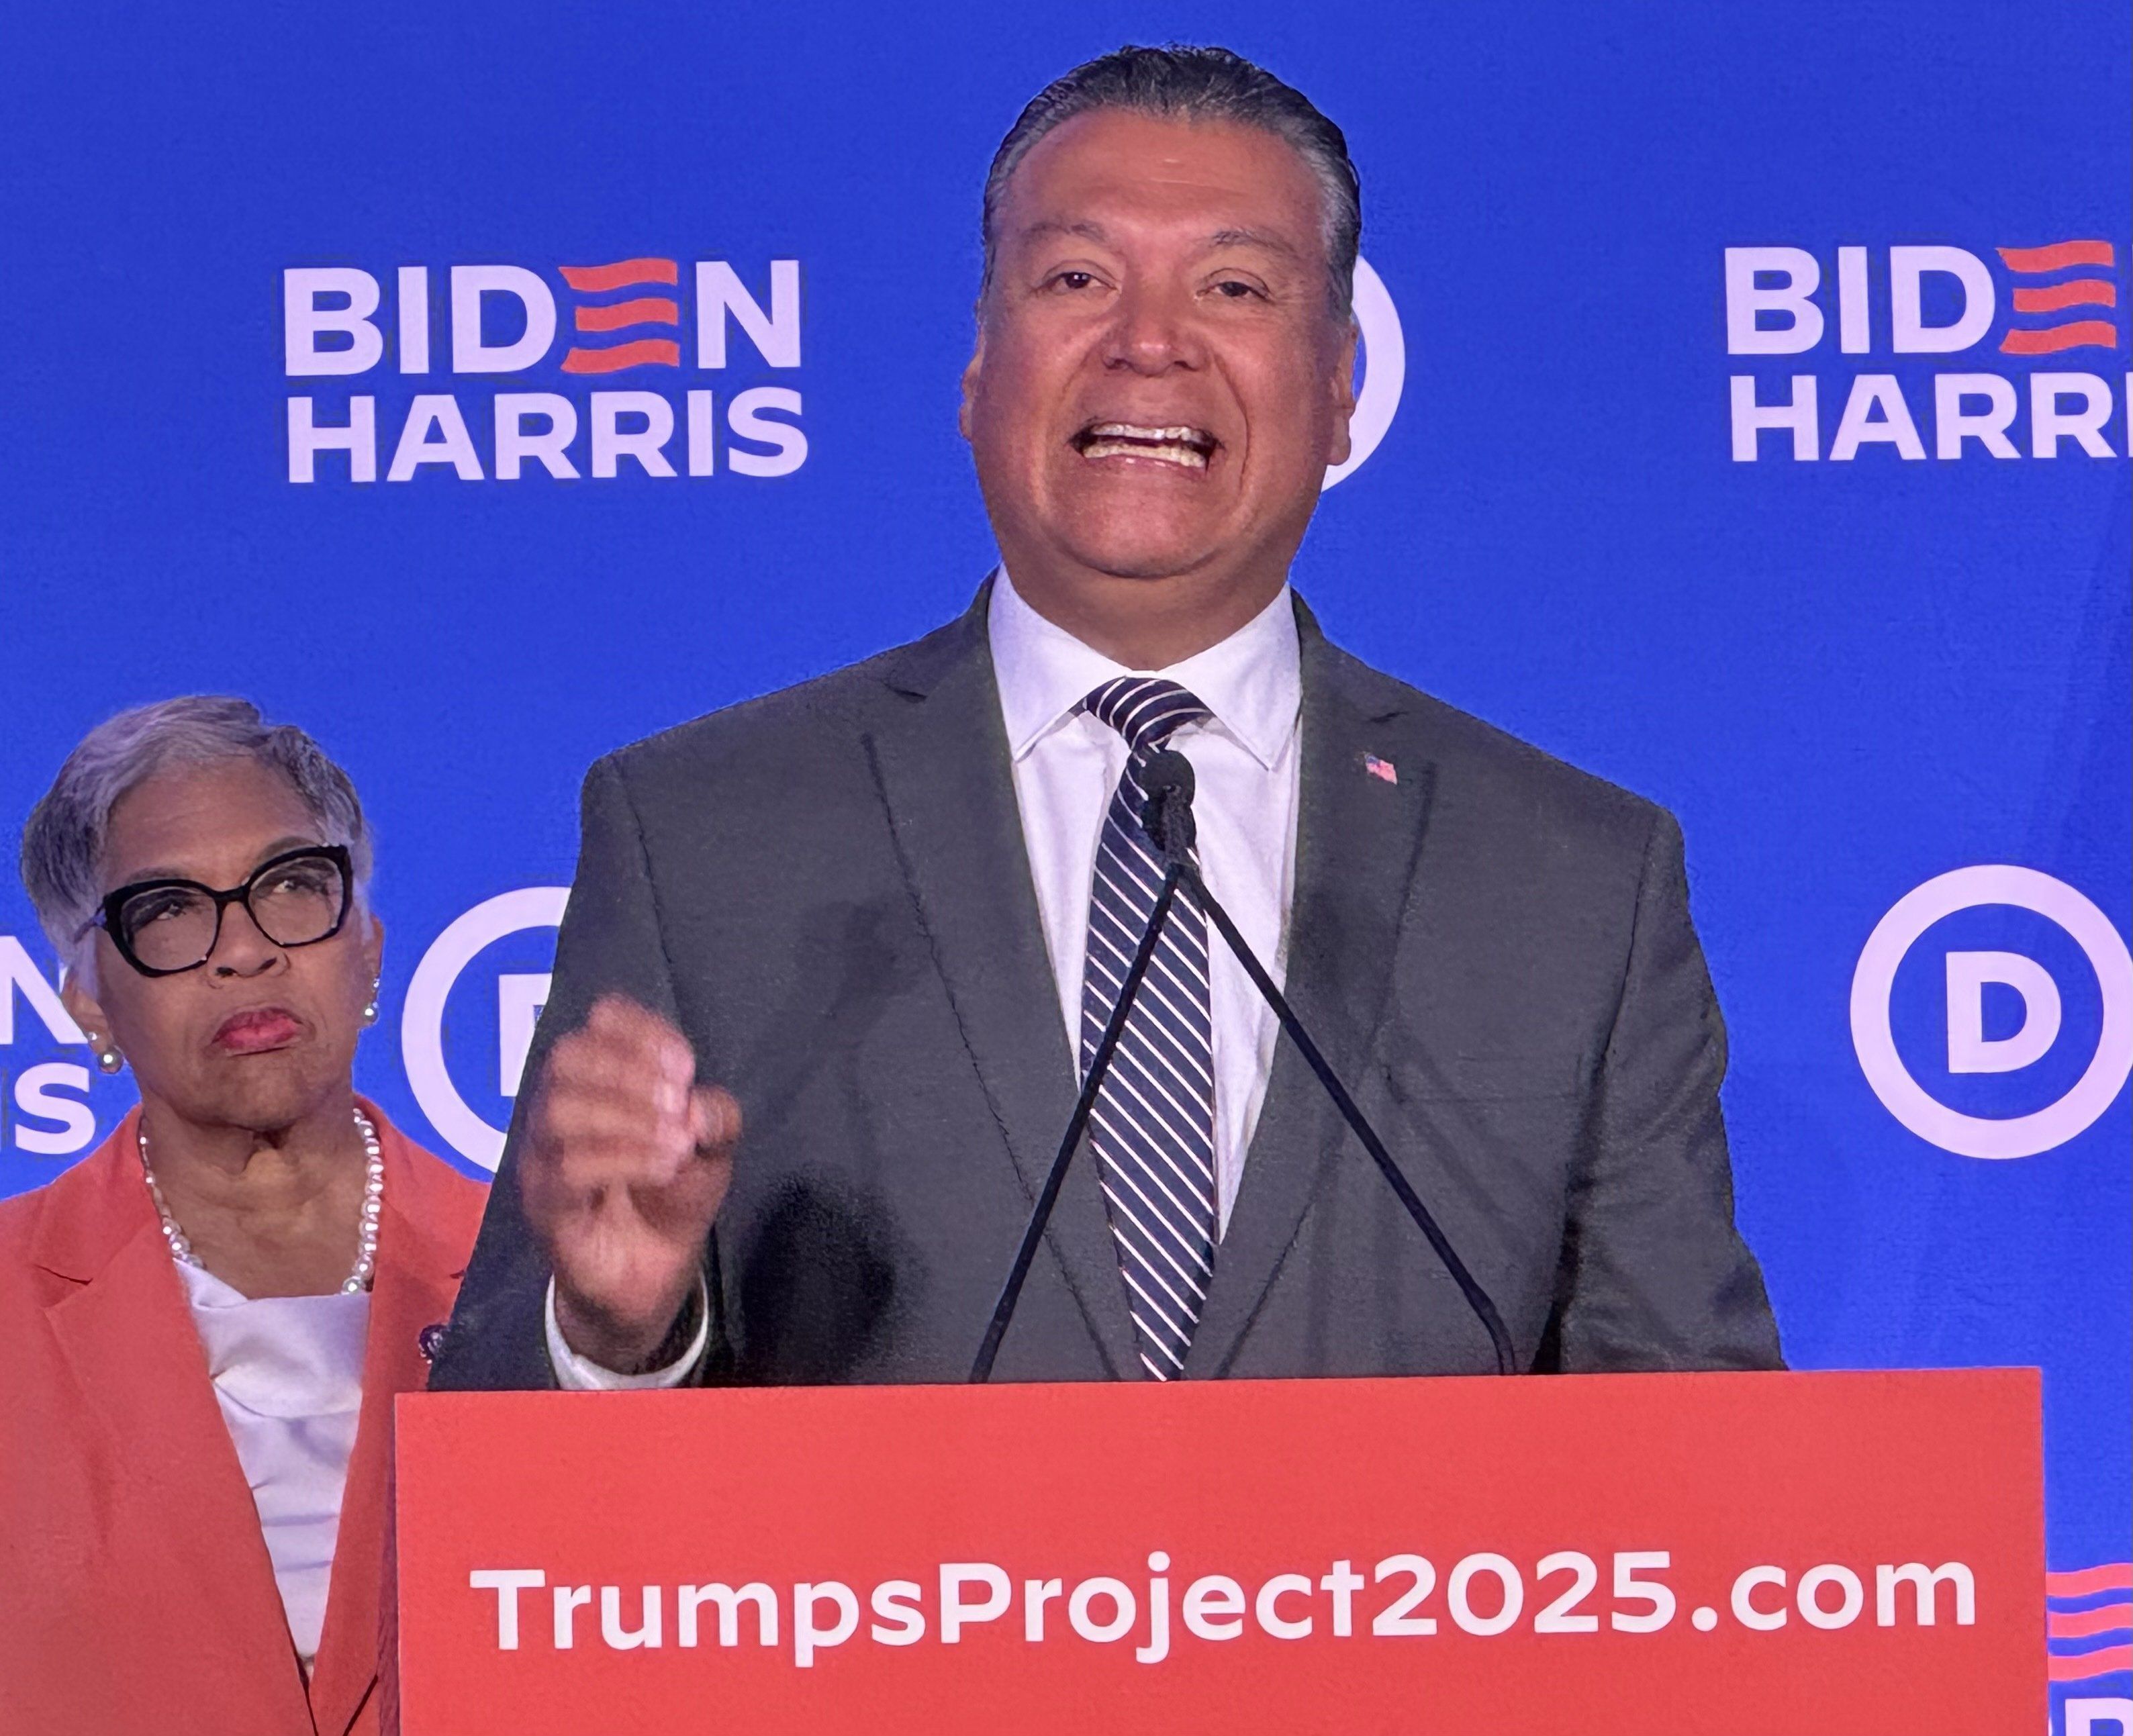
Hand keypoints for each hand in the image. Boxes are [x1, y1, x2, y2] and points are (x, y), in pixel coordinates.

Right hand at [522, 995, 736, 1371]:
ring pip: (561, 1110)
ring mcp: (545, 1155)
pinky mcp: (545, 1203)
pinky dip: (622, 1160)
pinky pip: (566, 1169)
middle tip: (678, 1103)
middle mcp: (561, 1105)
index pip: (600, 1020)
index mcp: (602, 1077)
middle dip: (629, 1071)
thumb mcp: (712, 1150)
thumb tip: (695, 1105)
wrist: (651, 1275)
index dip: (641, 1031)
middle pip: (569, 1057)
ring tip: (677, 1144)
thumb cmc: (673, 1194)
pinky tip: (662, 1168)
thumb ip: (717, 1117)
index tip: (686, 1065)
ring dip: (628, 1118)